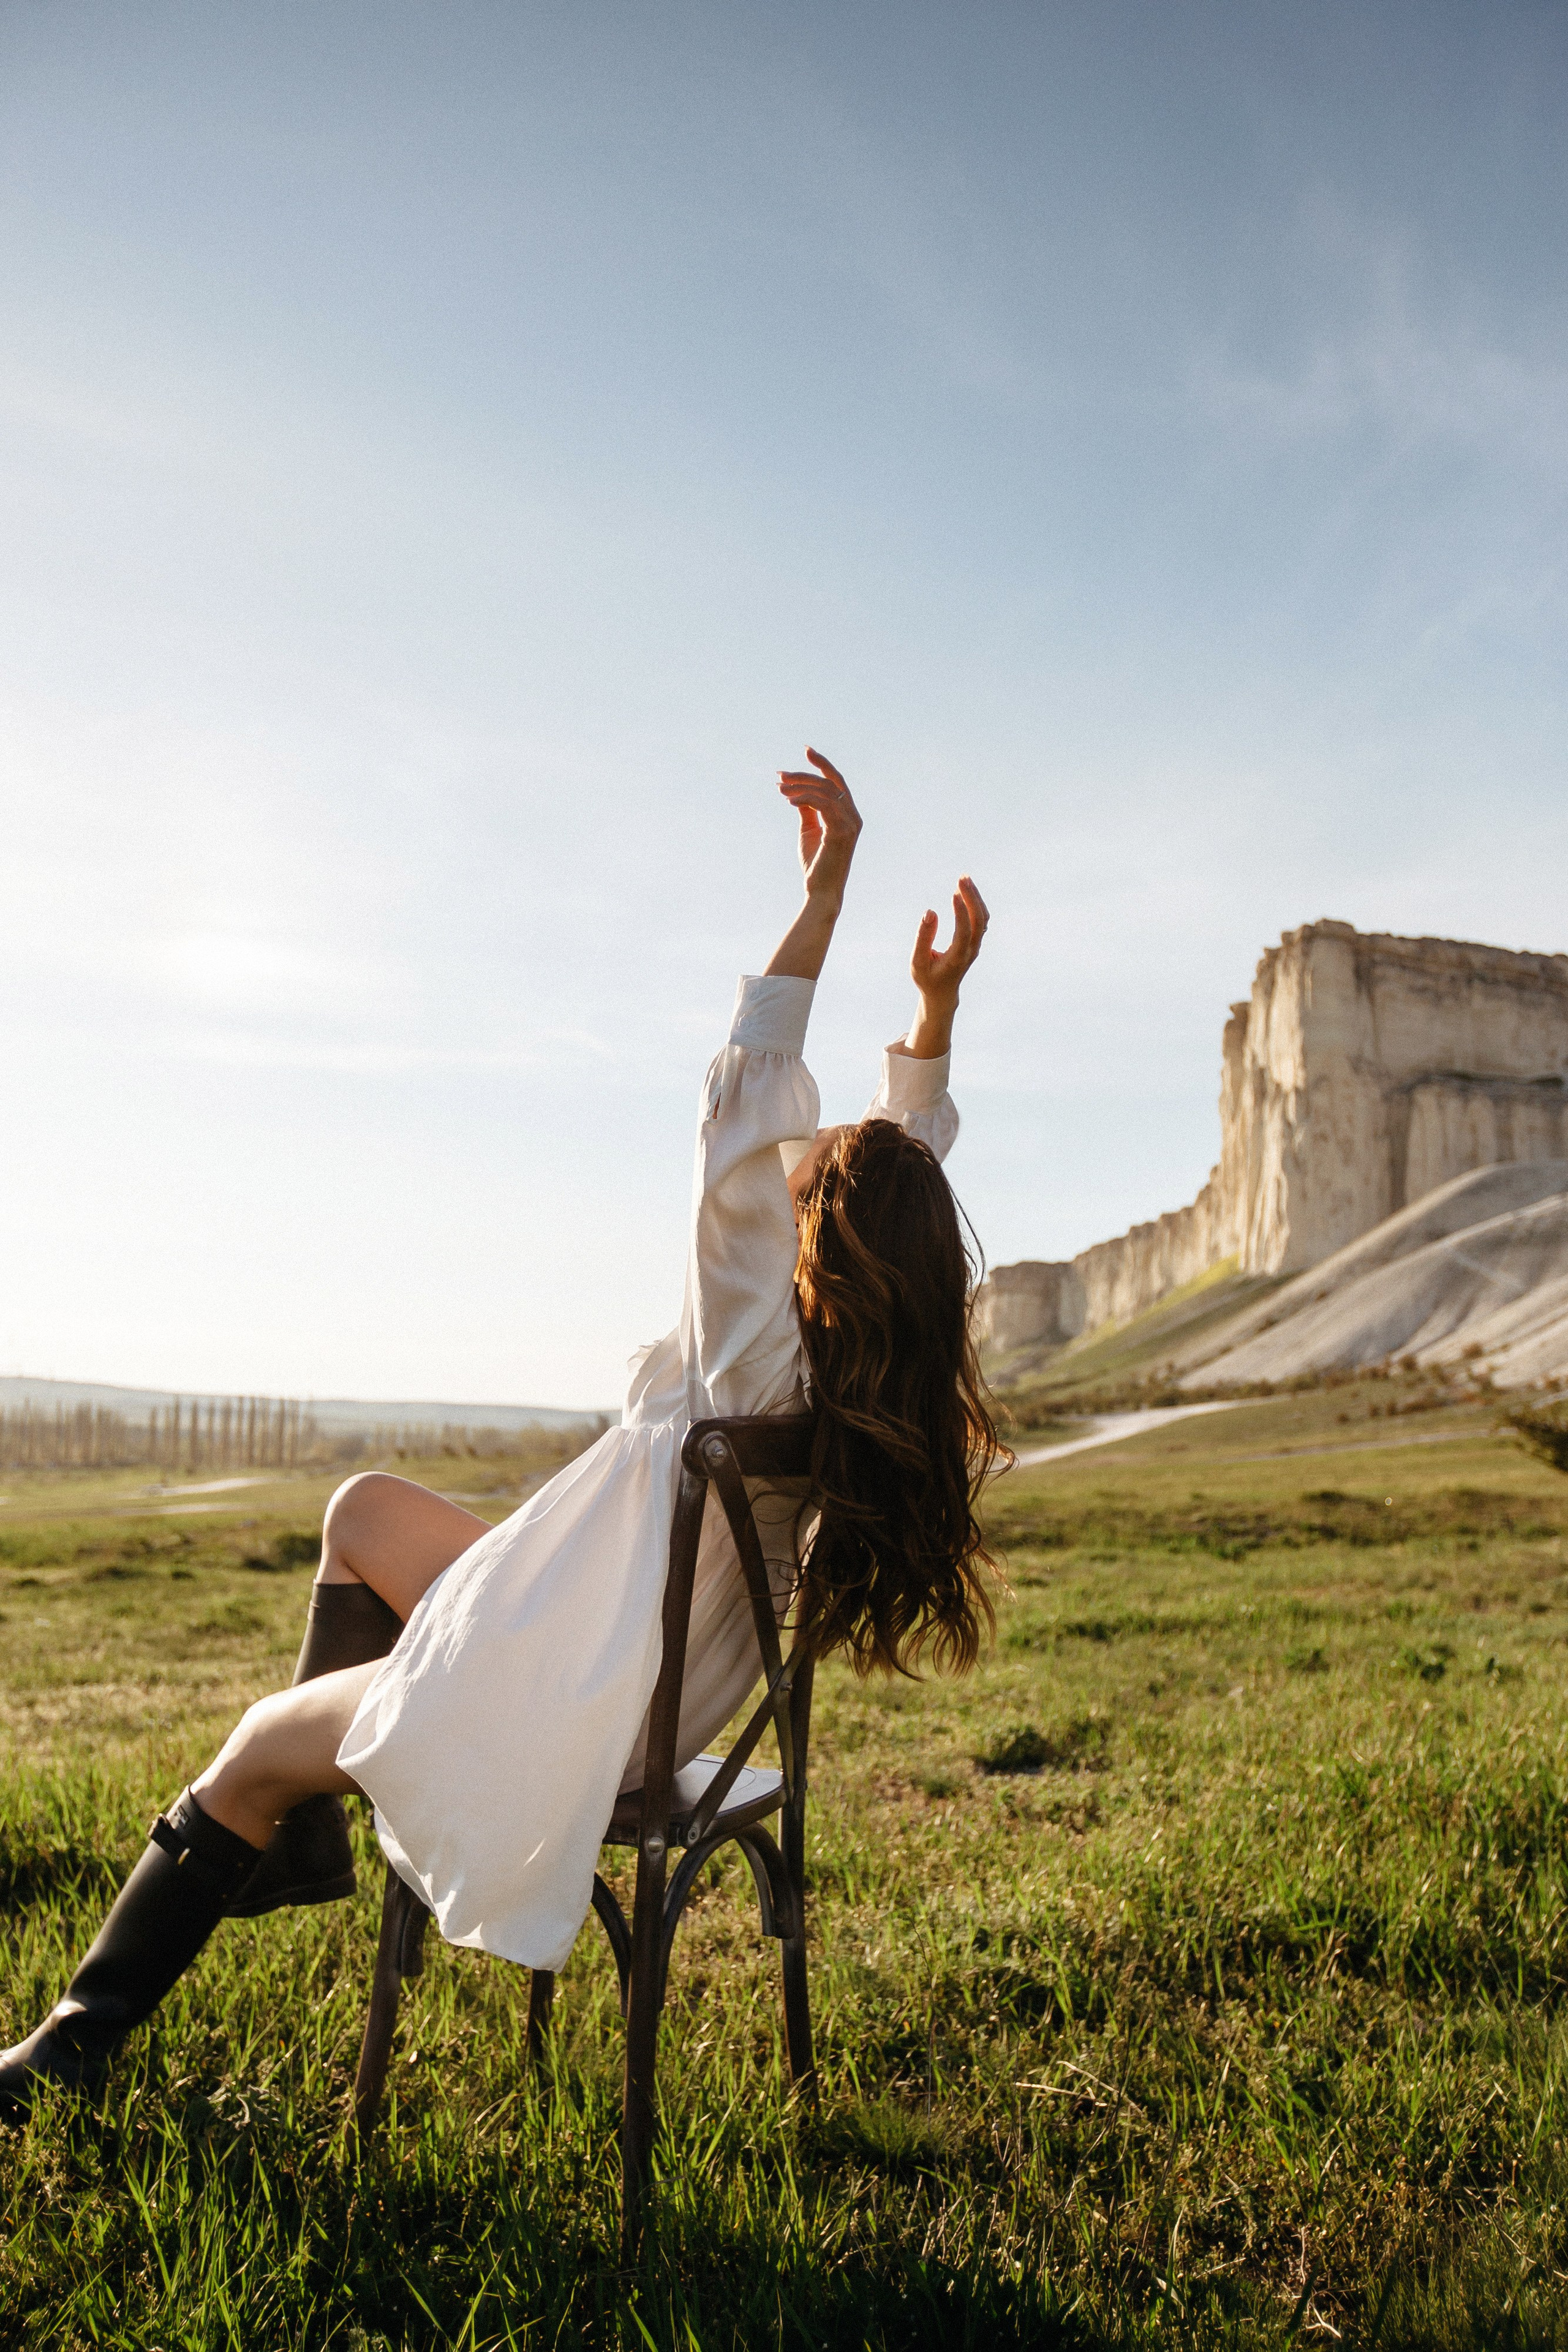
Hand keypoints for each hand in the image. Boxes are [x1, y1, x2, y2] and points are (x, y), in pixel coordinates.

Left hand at [763, 747, 861, 981]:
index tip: (806, 751)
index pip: (837, 782)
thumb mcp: (809, 830)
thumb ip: (808, 809)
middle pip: (831, 782)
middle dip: (805, 774)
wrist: (820, 892)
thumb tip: (798, 791)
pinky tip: (788, 800)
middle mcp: (854, 816)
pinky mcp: (842, 831)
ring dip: (800, 786)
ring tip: (779, 788)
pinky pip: (823, 804)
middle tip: (781, 774)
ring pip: (825, 791)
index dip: (822, 764)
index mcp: (849, 814)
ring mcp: (851, 823)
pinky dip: (805, 798)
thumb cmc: (815, 865)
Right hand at [905, 876, 988, 1057]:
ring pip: (983, 918)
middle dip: (972, 898)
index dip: (961, 912)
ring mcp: (975, 946)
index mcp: (957, 958)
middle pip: (980, 921)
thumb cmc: (927, 978)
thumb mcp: (918, 962)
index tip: (954, 893)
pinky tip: (965, 891)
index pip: (964, 932)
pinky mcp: (975, 941)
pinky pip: (981, 919)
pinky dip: (975, 903)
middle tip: (962, 878)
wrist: (942, 993)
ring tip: (964, 879)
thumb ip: (923, 938)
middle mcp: (970, 951)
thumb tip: (930, 912)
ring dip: (975, 897)